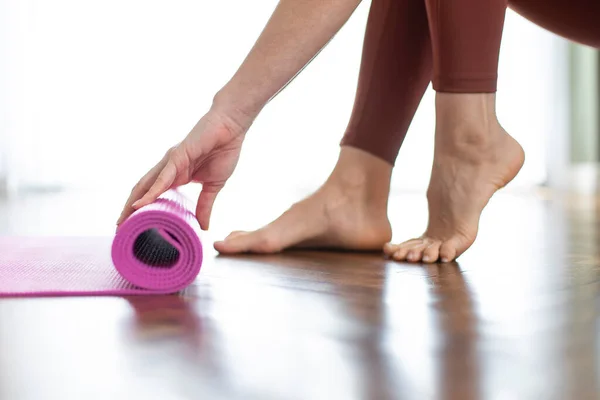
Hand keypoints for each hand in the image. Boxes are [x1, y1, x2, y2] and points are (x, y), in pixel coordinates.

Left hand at [117, 109, 250, 229]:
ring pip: (146, 185)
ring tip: (122, 220)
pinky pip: (161, 178)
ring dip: (132, 203)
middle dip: (129, 210)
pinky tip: (139, 204)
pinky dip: (150, 192)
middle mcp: (168, 169)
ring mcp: (170, 162)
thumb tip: (204, 227)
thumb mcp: (213, 186)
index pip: (153, 195)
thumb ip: (205, 205)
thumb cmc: (223, 151)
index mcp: (176, 176)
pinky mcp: (177, 157)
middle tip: (119, 228)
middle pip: (143, 191)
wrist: (231, 128)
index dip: (142, 210)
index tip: (133, 226)